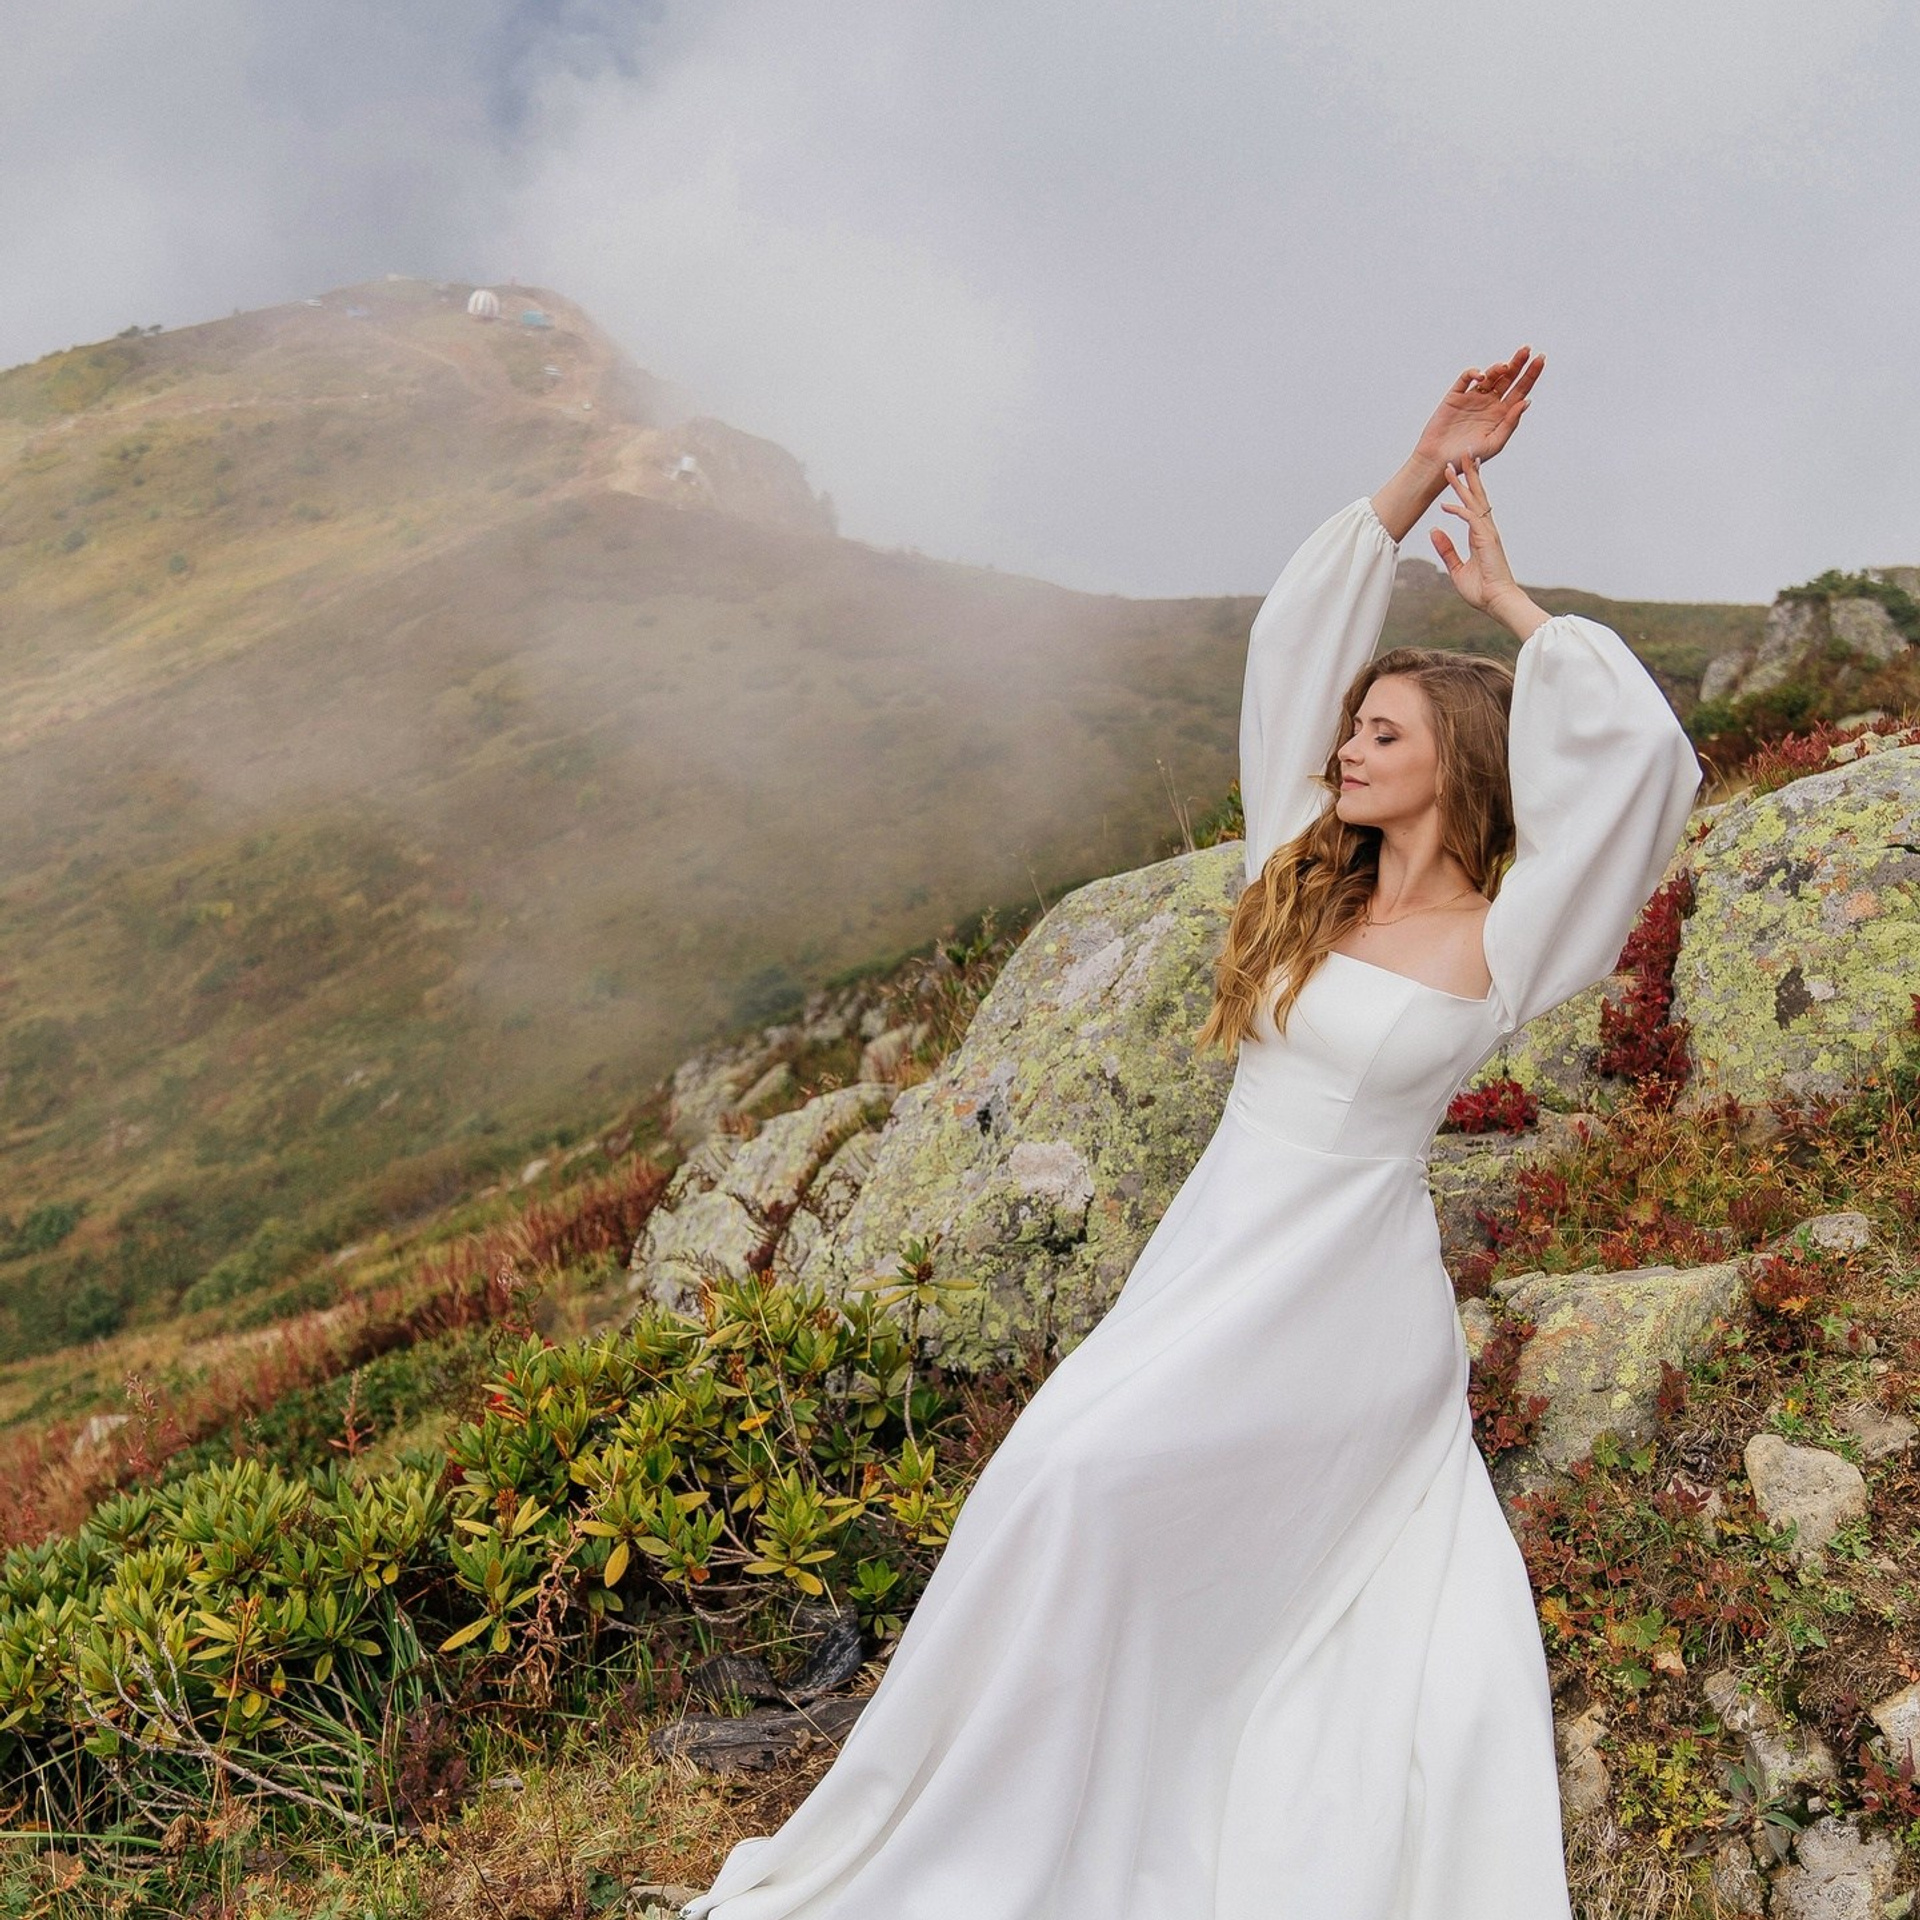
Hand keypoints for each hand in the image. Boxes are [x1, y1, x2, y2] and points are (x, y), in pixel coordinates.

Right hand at [1410, 346, 1543, 474]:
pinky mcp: (1455, 396)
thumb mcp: (1495, 443)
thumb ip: (1510, 423)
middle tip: (1526, 350)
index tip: (1540, 360)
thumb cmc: (1467, 458)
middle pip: (1508, 378)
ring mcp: (1472, 398)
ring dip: (1499, 367)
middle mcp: (1489, 403)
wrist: (1438, 461)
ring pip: (1490, 376)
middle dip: (1518, 363)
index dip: (1531, 374)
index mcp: (1502, 414)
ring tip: (1506, 366)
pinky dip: (1474, 373)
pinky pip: (1466, 379)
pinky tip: (1481, 376)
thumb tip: (1526, 401)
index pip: (1521, 390)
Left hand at [1430, 453, 1530, 624]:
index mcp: (1480, 535)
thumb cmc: (1482, 590)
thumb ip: (1446, 549)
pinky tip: (1445, 505)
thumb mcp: (1457, 569)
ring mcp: (1488, 533)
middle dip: (1468, 475)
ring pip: (1476, 501)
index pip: (1473, 505)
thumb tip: (1434, 530)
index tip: (1456, 475)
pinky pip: (1471, 519)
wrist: (1497, 602)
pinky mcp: (1487, 540)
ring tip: (1455, 464)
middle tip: (1463, 454)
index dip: (1464, 489)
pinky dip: (1459, 510)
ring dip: (1464, 482)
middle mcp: (1486, 529)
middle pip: (1477, 496)